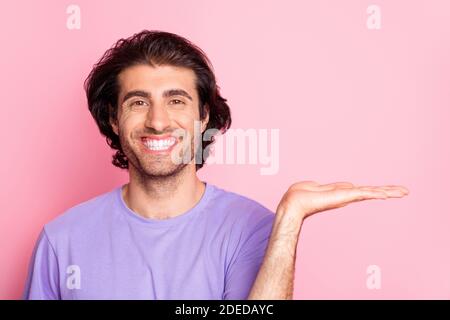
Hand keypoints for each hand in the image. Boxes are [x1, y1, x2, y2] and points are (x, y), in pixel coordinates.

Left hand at [276, 181, 408, 219]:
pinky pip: (362, 193)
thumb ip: (336, 186)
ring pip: (370, 192)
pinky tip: (386, 194)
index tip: (389, 191)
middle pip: (371, 192)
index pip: (363, 190)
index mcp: (341, 193)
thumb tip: (349, 185)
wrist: (294, 202)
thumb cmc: (302, 195)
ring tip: (403, 192)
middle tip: (405, 191)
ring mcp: (345, 197)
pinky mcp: (342, 197)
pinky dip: (374, 193)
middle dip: (388, 191)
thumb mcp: (321, 187)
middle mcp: (346, 196)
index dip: (377, 190)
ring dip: (387, 191)